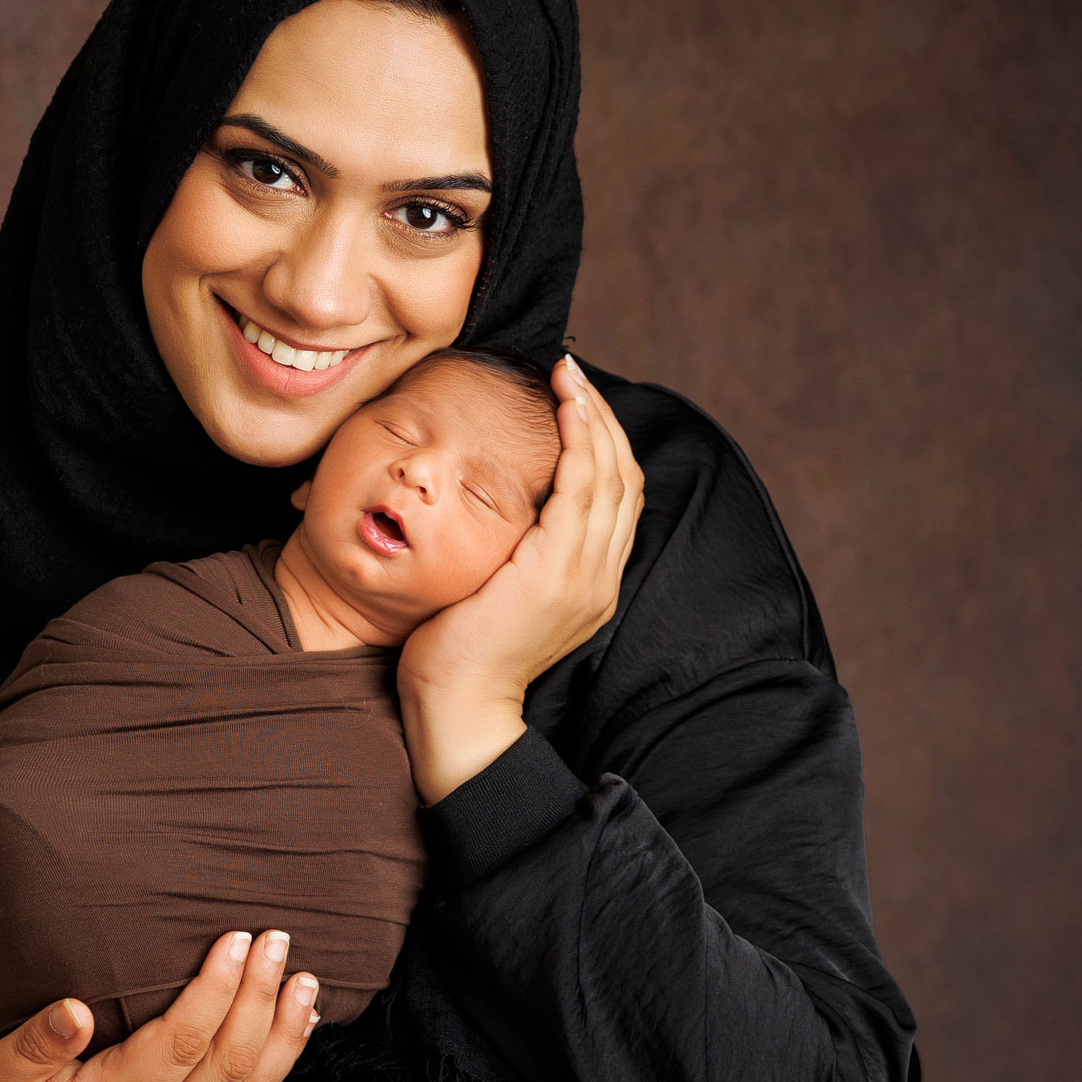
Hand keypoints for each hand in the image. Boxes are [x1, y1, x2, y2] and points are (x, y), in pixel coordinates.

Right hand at [0, 928, 319, 1081]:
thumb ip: (30, 1046)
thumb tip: (72, 1010)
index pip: (180, 1044)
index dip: (215, 990)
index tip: (235, 940)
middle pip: (227, 1060)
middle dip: (259, 996)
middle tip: (275, 938)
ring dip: (284, 1029)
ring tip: (304, 977)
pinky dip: (283, 1060)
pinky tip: (301, 1019)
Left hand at [396, 355, 644, 804]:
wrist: (457, 709)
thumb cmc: (459, 652)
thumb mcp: (498, 592)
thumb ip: (516, 555)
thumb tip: (502, 515)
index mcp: (590, 583)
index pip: (617, 499)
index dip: (604, 444)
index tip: (577, 402)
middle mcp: (599, 577)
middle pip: (625, 478)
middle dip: (602, 418)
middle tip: (574, 372)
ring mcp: (585, 574)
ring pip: (610, 475)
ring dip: (593, 416)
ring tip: (570, 375)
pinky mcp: (559, 570)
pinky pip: (583, 489)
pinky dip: (580, 440)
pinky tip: (565, 409)